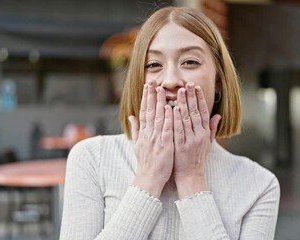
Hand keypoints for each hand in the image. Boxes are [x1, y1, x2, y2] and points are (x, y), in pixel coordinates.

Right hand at [129, 82, 173, 197]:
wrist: (149, 178)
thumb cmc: (146, 162)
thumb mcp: (137, 144)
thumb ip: (135, 129)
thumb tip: (131, 116)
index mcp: (144, 132)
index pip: (144, 111)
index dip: (146, 97)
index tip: (147, 86)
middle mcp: (148, 133)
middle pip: (149, 110)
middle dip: (151, 95)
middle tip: (152, 81)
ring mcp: (156, 138)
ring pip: (157, 117)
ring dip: (159, 102)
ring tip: (160, 89)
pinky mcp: (164, 144)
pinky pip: (165, 128)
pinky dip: (166, 118)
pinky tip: (168, 108)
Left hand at [173, 83, 220, 197]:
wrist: (190, 176)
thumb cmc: (196, 158)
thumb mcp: (207, 143)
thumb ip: (212, 128)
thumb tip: (218, 116)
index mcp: (204, 133)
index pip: (203, 112)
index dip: (200, 99)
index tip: (196, 87)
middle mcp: (199, 135)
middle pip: (195, 112)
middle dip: (192, 97)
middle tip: (188, 84)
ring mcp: (190, 140)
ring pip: (187, 119)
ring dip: (183, 104)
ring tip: (180, 91)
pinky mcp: (180, 146)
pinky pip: (178, 130)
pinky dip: (175, 118)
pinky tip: (172, 108)